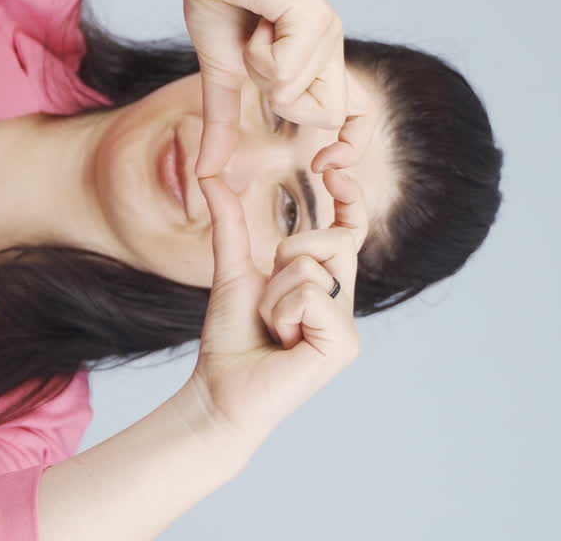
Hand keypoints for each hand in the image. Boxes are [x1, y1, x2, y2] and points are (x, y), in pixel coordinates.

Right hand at [174, 0, 367, 176]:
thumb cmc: (216, 4)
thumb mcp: (221, 76)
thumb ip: (222, 123)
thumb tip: (206, 170)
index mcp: (317, 63)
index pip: (358, 117)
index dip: (350, 148)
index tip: (320, 166)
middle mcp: (331, 47)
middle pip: (327, 116)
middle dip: (281, 103)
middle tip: (257, 59)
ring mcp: (327, 30)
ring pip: (297, 95)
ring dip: (259, 69)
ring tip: (254, 30)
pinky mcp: (315, 16)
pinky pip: (287, 69)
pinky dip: (259, 53)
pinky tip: (258, 18)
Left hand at [181, 169, 367, 445]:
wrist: (219, 389)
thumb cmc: (230, 337)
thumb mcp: (231, 268)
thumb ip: (230, 222)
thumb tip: (211, 175)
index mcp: (323, 283)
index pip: (349, 232)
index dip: (349, 199)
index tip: (333, 170)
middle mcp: (342, 302)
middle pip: (331, 240)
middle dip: (285, 258)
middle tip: (269, 303)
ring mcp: (347, 326)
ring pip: (311, 268)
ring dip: (273, 295)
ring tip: (271, 328)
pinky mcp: (345, 345)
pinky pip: (310, 295)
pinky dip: (281, 313)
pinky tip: (281, 341)